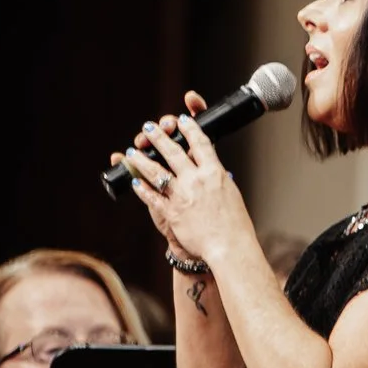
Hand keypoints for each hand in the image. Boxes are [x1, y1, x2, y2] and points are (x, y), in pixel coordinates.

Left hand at [112, 91, 256, 275]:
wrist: (229, 247)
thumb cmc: (235, 225)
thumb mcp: (231, 194)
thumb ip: (218, 180)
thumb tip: (215, 171)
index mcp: (215, 173)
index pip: (200, 143)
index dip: (189, 129)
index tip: (181, 119)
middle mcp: (197, 180)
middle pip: (173, 152)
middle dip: (158, 137)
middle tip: (149, 126)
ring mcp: (182, 196)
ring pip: (156, 171)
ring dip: (141, 159)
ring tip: (132, 151)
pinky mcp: (171, 212)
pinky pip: (152, 197)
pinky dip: (142, 188)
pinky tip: (135, 181)